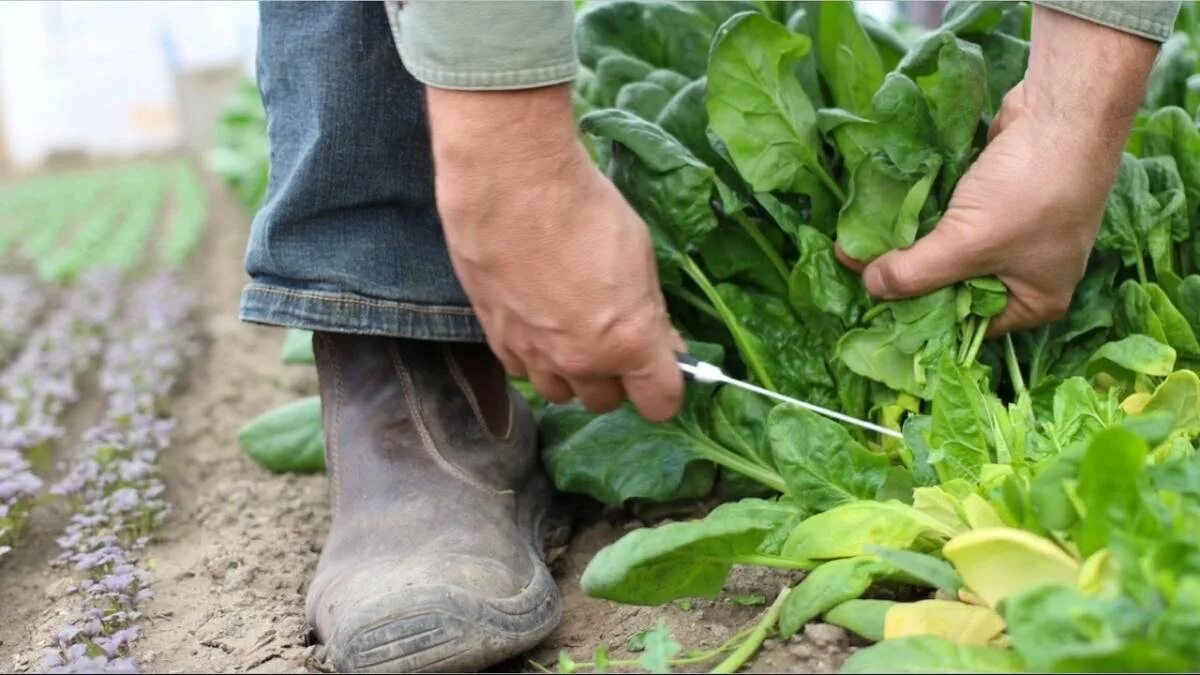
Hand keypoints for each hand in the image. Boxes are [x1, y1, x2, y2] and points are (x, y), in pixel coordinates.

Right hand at [426, 84, 685, 421]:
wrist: (512, 183)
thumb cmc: (585, 208)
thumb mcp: (640, 255)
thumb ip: (649, 312)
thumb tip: (661, 342)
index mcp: (628, 343)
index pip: (659, 403)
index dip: (664, 389)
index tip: (662, 371)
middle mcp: (581, 361)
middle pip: (606, 402)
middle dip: (616, 377)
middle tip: (615, 339)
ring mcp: (534, 354)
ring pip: (560, 392)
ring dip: (572, 373)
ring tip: (571, 332)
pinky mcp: (497, 338)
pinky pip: (522, 370)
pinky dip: (534, 356)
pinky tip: (537, 322)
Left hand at [840, 6, 1158, 335]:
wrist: (1065, 112)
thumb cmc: (1030, 190)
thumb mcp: (967, 243)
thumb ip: (916, 272)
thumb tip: (870, 286)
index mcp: (1034, 302)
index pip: (965, 326)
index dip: (919, 318)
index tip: (873, 308)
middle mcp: (1027, 274)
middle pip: (954, 288)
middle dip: (910, 278)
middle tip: (859, 273)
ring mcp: (1016, 235)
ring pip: (950, 252)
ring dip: (911, 246)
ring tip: (859, 247)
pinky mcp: (1000, 200)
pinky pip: (954, 221)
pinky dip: (925, 218)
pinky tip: (885, 217)